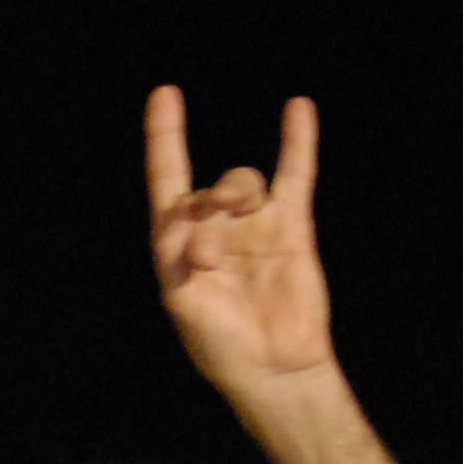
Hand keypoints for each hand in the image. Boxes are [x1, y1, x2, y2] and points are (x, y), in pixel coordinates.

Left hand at [146, 87, 337, 400]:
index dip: (164, 138)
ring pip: (240, 181)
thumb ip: (185, 255)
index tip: (164, 95)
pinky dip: (297, 143)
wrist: (272, 367)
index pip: (167, 180)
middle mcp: (215, 228)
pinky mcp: (291, 228)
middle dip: (203, 211)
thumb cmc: (220, 343)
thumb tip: (205, 220)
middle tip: (207, 256)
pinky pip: (294, 176)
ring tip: (226, 244)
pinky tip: (298, 107)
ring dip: (231, 197)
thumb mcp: (185, 302)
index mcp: (177, 245)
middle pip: (204, 189)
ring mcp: (254, 226)